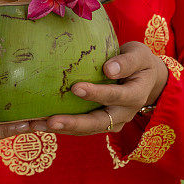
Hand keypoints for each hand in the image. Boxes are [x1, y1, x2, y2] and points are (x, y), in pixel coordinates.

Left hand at [28, 41, 168, 135]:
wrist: (145, 78)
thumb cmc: (139, 61)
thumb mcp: (139, 54)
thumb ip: (127, 61)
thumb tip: (108, 69)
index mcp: (136, 95)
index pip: (116, 96)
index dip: (97, 93)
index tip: (76, 87)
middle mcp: (124, 113)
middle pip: (98, 122)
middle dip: (74, 123)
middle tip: (51, 121)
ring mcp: (112, 121)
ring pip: (87, 129)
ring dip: (62, 129)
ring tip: (37, 125)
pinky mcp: (101, 123)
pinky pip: (81, 128)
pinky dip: (61, 127)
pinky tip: (39, 124)